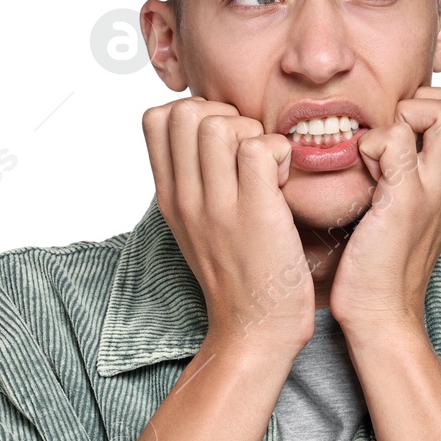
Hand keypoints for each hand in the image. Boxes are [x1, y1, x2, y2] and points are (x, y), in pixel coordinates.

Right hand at [142, 96, 316, 354]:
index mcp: (169, 196)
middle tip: (248, 151)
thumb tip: (207, 130)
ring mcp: (217, 206)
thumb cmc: (238, 275)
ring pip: (222, 123)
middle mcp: (185, 198)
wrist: (255, 330)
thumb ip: (195, 180)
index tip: (222, 142)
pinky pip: (260, 148)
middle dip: (226, 115)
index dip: (195, 112)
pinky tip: (284, 182)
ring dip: (255, 133)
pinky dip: (280, 153)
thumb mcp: (197, 225)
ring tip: (267, 169)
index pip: (156, 117)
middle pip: (188, 110)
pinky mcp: (255, 214)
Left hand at [330, 86, 440, 334]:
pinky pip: (395, 140)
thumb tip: (398, 137)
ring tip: (384, 152)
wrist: (381, 315)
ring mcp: (435, 190)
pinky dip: (371, 143)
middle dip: (429, 100)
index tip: (413, 133)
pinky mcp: (405, 201)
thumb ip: (417, 173)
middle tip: (398, 135)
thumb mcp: (414, 211)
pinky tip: (362, 173)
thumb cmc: (384, 264)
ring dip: (407, 114)